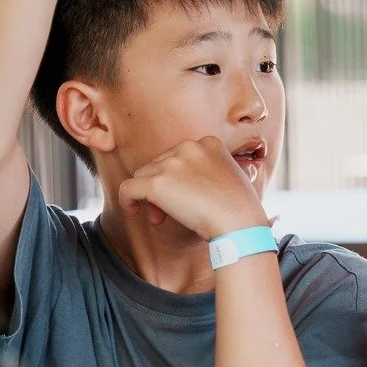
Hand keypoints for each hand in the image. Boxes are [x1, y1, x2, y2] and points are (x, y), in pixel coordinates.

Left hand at [118, 137, 264, 240]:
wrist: (240, 223)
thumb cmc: (240, 208)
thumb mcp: (229, 176)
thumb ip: (207, 171)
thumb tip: (183, 186)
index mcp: (209, 143)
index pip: (178, 156)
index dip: (176, 177)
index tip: (184, 197)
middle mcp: (189, 147)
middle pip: (159, 165)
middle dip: (162, 188)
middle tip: (170, 212)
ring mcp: (172, 164)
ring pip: (143, 176)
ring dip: (149, 197)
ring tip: (161, 218)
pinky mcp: (157, 183)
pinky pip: (128, 188)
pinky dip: (126, 200)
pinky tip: (132, 211)